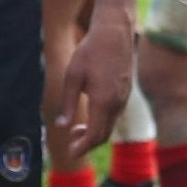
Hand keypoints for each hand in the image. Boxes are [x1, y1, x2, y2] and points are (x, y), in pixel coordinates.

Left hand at [57, 14, 133, 161]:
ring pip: (111, 125)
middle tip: (71, 145)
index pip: (94, 135)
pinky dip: (102, 121)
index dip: (82, 147)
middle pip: (104, 134)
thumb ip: (67, 103)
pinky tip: (91, 114)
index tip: (70, 153)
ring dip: (95, 132)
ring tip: (76, 129)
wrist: (115, 32)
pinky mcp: (126, 91)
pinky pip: (115, 114)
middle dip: (87, 143)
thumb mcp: (72, 76)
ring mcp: (124, 97)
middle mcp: (117, 103)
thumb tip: (61, 126)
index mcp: (103, 101)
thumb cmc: (90, 52)